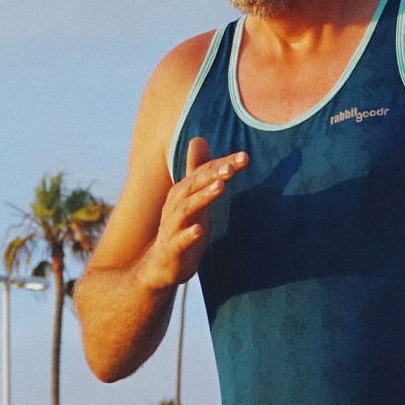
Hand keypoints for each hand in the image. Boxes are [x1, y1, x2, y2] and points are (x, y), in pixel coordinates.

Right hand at [143, 136, 246, 288]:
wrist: (159, 265)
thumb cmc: (181, 228)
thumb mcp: (192, 197)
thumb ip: (196, 170)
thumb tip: (199, 138)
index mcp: (183, 192)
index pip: (204, 173)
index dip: (223, 164)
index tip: (244, 157)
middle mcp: (175, 205)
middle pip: (194, 186)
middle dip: (212, 175)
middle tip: (231, 167)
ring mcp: (172, 227)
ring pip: (186, 209)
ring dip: (202, 197)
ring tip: (220, 187)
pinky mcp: (172, 249)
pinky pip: (179, 241)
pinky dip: (188, 235)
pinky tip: (199, 230)